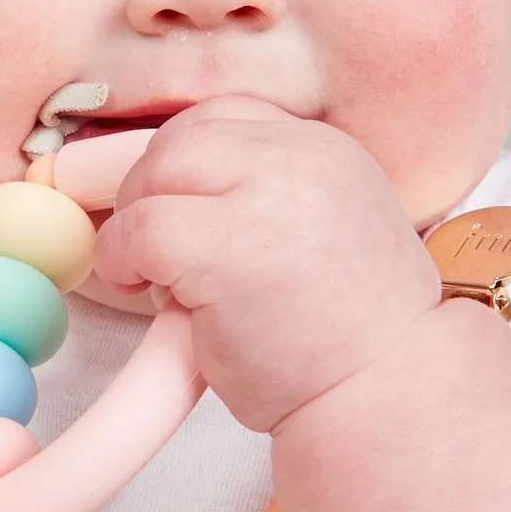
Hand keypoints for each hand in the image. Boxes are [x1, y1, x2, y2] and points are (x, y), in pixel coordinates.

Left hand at [91, 96, 441, 434]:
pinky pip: (138, 230)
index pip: (230, 115)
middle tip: (152, 248)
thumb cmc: (350, 340)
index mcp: (329, 152)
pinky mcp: (224, 251)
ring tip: (155, 277)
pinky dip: (122, 259)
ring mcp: (265, 200)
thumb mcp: (330, 236)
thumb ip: (274, 199)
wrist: (388, 396)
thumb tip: (181, 192)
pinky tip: (145, 292)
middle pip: (185, 136)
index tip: (180, 207)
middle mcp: (302, 160)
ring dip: (134, 225)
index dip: (188, 161)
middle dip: (151, 189)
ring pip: (155, 173)